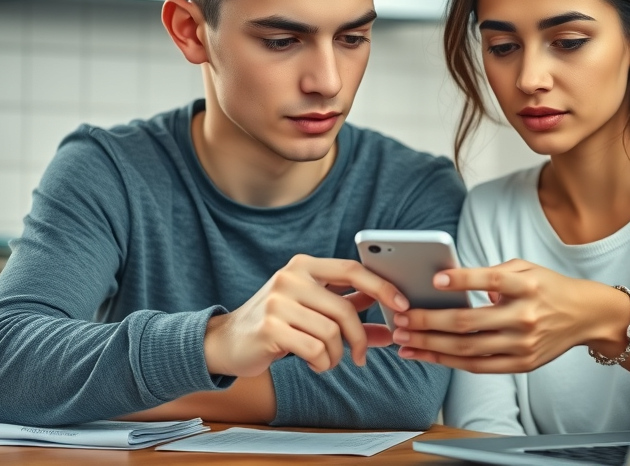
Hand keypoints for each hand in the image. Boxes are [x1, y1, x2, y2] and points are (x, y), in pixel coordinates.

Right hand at [204, 254, 409, 376]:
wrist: (227, 342)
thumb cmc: (277, 325)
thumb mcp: (312, 311)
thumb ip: (349, 313)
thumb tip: (389, 329)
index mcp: (304, 265)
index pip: (352, 269)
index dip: (381, 287)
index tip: (402, 305)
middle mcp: (290, 277)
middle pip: (345, 309)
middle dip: (359, 338)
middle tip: (361, 357)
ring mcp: (278, 301)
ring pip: (331, 332)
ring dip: (336, 355)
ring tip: (327, 360)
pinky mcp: (270, 327)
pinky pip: (314, 350)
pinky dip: (322, 363)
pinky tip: (315, 363)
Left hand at [391, 259, 622, 372]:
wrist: (586, 316)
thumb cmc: (549, 288)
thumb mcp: (527, 268)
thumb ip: (495, 272)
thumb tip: (454, 282)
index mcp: (528, 287)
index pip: (492, 280)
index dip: (464, 279)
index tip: (436, 279)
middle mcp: (525, 317)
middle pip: (469, 321)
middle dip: (429, 322)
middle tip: (401, 320)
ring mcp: (523, 344)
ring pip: (468, 348)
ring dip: (431, 347)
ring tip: (404, 342)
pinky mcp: (522, 363)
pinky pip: (479, 366)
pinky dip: (450, 362)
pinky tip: (429, 356)